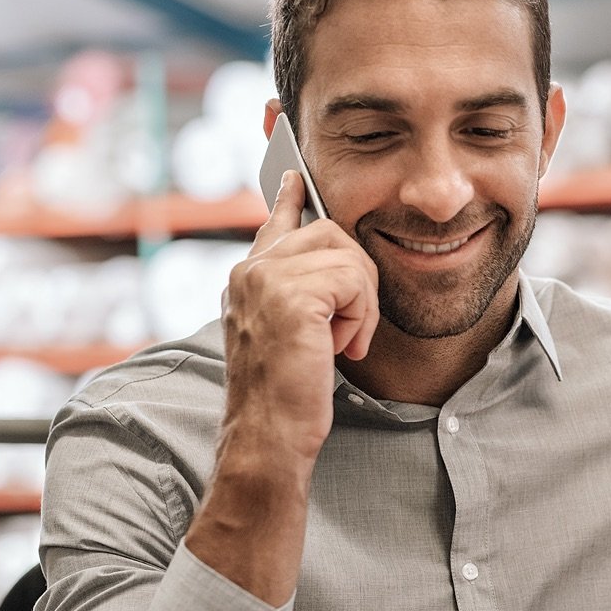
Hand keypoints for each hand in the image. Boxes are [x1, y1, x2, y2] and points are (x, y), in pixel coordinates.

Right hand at [184, 170, 378, 604]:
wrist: (269, 438)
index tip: (293, 172)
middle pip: (333, 233)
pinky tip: (342, 349)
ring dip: (361, 304)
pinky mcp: (291, 295)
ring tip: (341, 344)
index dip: (290, 197)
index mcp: (248, 276)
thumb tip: (335, 266)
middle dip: (357, 282)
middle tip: (347, 333)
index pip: (277, 221)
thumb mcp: (293, 334)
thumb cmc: (286, 396)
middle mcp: (250, 268)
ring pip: (349, 255)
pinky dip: (362, 318)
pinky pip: (356, 279)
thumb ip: (303, 294)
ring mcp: (266, 278)